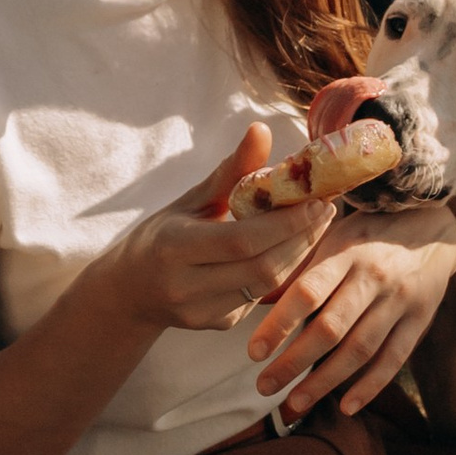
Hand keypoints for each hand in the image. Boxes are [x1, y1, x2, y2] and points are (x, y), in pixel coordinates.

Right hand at [100, 122, 340, 340]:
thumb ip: (230, 171)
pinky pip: (260, 298)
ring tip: (316, 224)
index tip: (317, 200)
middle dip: (302, 238)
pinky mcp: (216, 326)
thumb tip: (262, 129)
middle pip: (262, 267)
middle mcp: (185, 286)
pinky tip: (290, 249)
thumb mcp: (189, 200)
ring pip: (267, 287)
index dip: (286, 223)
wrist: (129, 292)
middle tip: (326, 209)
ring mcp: (202, 312)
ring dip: (299, 254)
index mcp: (174, 248)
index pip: (242, 240)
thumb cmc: (161, 235)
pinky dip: (281, 271)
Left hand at [246, 201, 455, 420]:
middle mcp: (374, 277)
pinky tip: (345, 406)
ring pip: (360, 349)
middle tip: (264, 386)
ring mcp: (400, 301)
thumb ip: (299, 268)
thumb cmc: (369, 234)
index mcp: (346, 252)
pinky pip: (393, 360)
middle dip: (294, 362)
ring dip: (325, 381)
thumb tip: (257, 299)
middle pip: (332, 328)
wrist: (434, 228)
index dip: (280, 323)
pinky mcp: (419, 321)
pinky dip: (370, 386)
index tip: (254, 352)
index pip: (308, 291)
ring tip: (295, 403)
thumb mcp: (333, 236)